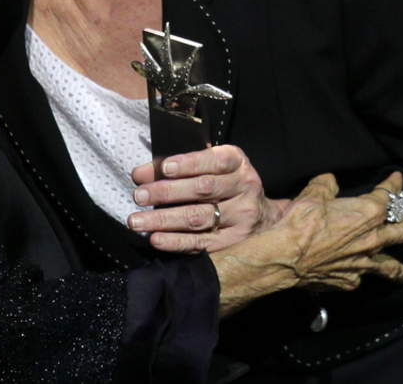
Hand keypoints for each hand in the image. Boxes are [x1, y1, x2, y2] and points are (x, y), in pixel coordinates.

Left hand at [127, 145, 289, 252]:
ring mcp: (240, 217)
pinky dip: (175, 241)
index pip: (214, 161)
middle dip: (167, 191)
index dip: (188, 164)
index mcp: (237, 163)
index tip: (164, 168)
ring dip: (164, 219)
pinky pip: (200, 243)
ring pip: (198, 217)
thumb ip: (188, 164)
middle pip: (203, 189)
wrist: (265, 218)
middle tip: (140, 195)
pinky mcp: (232, 242)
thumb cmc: (229, 184)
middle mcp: (243, 188)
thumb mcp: (217, 166)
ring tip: (137, 220)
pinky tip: (156, 238)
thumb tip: (147, 171)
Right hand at [211, 172, 402, 314]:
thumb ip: (327, 186)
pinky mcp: (350, 281)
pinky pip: (361, 277)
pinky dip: (361, 274)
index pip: (388, 195)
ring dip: (401, 267)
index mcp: (368, 212)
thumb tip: (331, 181)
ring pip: (392, 265)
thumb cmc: (299, 222)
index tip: (396, 178)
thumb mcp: (312, 194)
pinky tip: (357, 276)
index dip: (393, 184)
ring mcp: (364, 264)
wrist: (285, 258)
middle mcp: (373, 238)